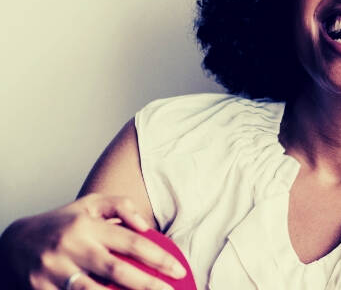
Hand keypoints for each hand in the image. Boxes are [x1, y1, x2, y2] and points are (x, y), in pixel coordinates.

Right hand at [0, 193, 185, 289]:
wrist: (13, 243)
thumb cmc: (62, 223)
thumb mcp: (90, 204)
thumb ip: (121, 206)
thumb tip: (146, 226)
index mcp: (88, 225)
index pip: (132, 243)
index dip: (159, 258)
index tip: (178, 270)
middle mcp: (71, 247)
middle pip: (117, 271)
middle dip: (147, 285)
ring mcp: (54, 272)